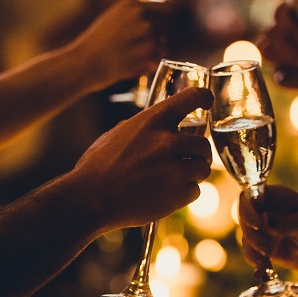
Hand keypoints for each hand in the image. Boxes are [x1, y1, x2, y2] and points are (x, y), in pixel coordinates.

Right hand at [68, 0, 171, 90]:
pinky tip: (130, 63)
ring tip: (128, 56)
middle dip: (155, 39)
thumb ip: (136, 16)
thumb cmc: (96, 44)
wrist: (83, 63)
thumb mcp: (114, 19)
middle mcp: (141, 14)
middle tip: (132, 49)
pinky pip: (158, 58)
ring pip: (162, 43)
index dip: (163, 21)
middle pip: (165, 28)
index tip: (154, 30)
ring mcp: (147, 31)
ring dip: (152, 52)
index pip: (166, 8)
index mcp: (132, 4)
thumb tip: (164, 16)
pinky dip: (148, 64)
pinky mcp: (150, 50)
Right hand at [69, 87, 212, 230]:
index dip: (203, 97)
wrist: (90, 199)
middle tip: (188, 159)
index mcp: (153, 121)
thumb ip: (141, 128)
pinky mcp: (178, 194)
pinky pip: (195, 190)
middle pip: (203, 144)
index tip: (207, 101)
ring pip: (204, 168)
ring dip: (193, 173)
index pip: (191, 98)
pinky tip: (168, 194)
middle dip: (197, 153)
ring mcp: (176, 169)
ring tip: (175, 178)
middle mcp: (169, 142)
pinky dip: (185, 193)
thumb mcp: (117, 134)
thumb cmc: (97, 166)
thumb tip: (153, 128)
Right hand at [239, 185, 297, 271]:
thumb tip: (263, 220)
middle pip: (244, 217)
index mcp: (276, 197)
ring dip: (253, 248)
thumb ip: (285, 223)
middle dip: (252, 234)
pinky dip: (255, 260)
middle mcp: (266, 210)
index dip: (248, 209)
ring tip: (269, 257)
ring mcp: (263, 229)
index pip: (251, 196)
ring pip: (246, 236)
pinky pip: (250, 252)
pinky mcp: (263, 246)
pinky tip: (266, 267)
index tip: (258, 225)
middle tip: (267, 248)